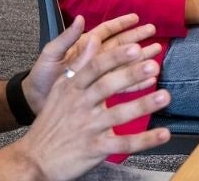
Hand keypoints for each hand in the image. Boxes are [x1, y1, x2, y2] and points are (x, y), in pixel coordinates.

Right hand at [15, 18, 170, 180]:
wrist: (34, 158)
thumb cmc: (51, 122)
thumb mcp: (60, 90)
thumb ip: (79, 65)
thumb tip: (94, 39)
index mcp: (72, 89)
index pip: (95, 68)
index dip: (115, 57)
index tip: (134, 47)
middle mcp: (80, 106)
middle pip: (107, 86)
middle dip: (131, 74)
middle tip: (153, 64)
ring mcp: (88, 127)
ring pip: (117, 114)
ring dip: (142, 105)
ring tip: (164, 95)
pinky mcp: (95, 148)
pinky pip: (123, 143)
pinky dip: (144, 140)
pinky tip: (162, 134)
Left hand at [25, 14, 156, 114]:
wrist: (34, 102)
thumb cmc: (40, 77)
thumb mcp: (51, 55)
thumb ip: (67, 38)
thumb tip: (80, 18)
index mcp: (83, 47)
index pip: (105, 31)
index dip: (121, 24)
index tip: (136, 18)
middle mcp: (94, 59)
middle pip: (120, 45)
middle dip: (137, 37)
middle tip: (154, 32)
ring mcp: (99, 76)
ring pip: (124, 64)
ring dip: (140, 58)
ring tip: (156, 52)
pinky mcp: (101, 93)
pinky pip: (122, 87)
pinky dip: (136, 83)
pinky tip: (149, 80)